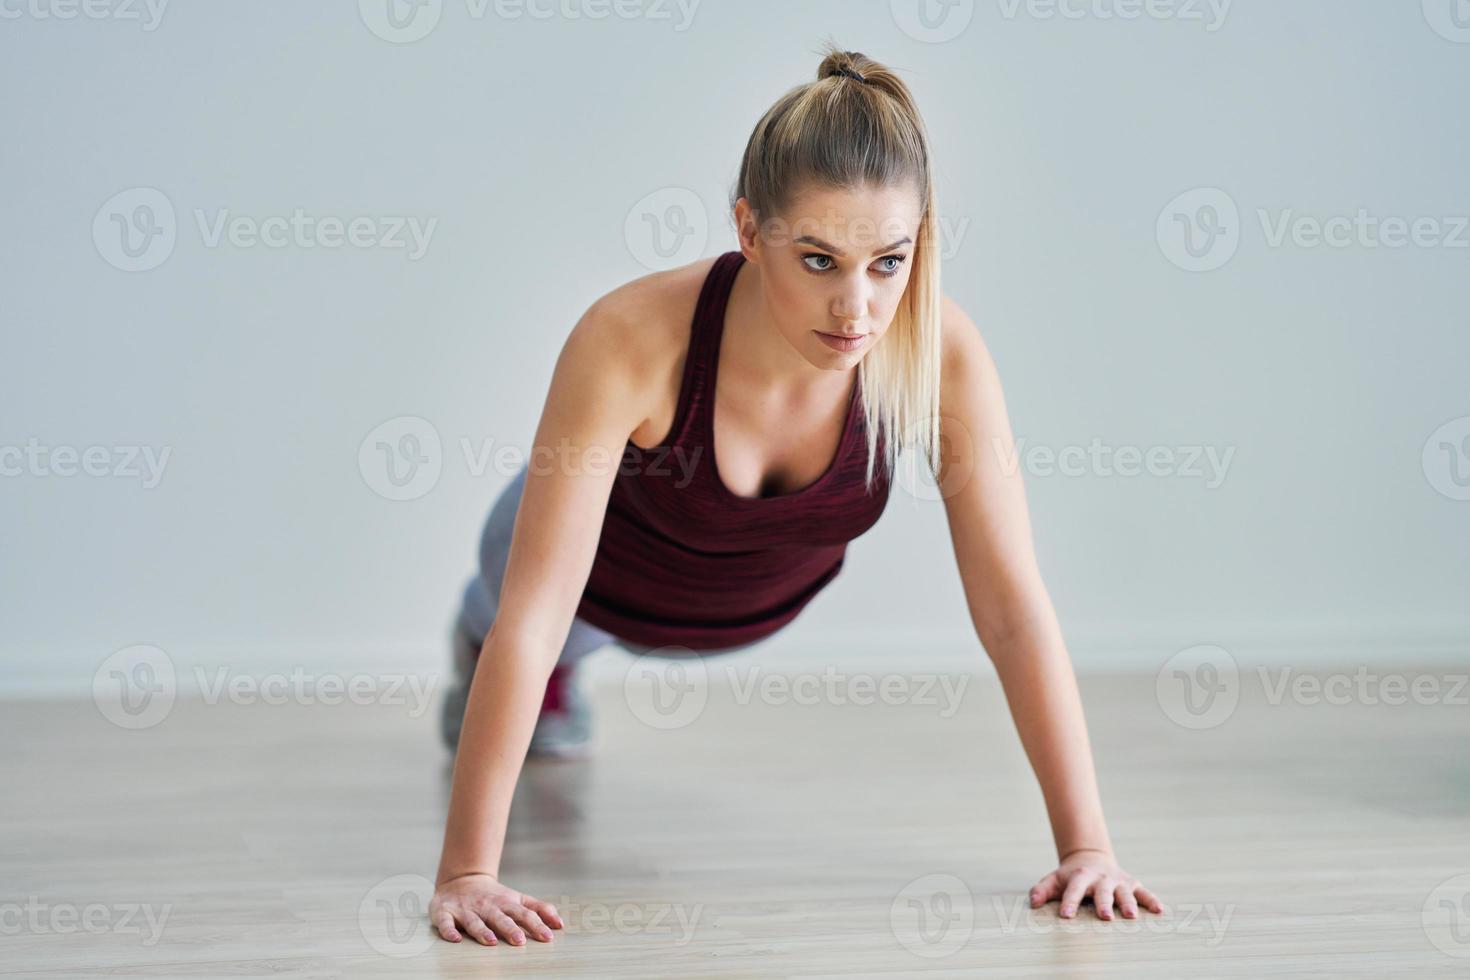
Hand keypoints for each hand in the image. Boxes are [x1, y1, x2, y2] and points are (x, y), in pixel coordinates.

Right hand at [429, 873, 563, 945]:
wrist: (460, 880)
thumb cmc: (494, 896)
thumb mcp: (517, 899)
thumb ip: (538, 909)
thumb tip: (560, 924)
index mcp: (506, 904)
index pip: (524, 914)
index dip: (536, 924)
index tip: (548, 937)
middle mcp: (487, 906)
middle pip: (500, 918)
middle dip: (510, 929)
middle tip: (520, 941)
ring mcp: (466, 910)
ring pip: (474, 921)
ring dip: (482, 931)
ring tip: (490, 941)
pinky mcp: (445, 912)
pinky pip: (446, 922)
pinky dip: (449, 930)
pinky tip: (454, 939)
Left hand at [1028, 849, 1163, 920]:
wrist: (1090, 859)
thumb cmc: (1070, 877)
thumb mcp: (1054, 879)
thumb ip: (1042, 890)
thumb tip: (1033, 903)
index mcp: (1080, 877)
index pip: (1073, 890)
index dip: (1069, 902)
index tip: (1066, 916)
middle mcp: (1101, 879)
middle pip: (1102, 892)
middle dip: (1103, 904)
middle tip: (1105, 917)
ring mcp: (1118, 881)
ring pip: (1125, 892)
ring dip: (1129, 903)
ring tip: (1132, 916)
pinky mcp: (1132, 883)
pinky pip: (1144, 892)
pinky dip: (1151, 900)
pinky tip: (1159, 910)